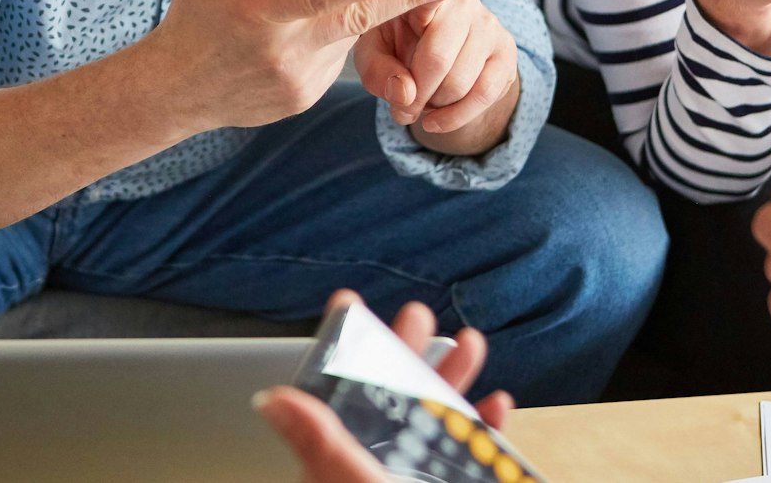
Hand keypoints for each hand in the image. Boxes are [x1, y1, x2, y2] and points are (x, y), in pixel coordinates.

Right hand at [151, 0, 458, 130]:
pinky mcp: (304, 98)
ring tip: (287, 22)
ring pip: (346, 40)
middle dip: (408, 1)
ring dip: (342, 20)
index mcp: (262, 13)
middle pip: (358, 22)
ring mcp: (298, 80)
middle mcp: (285, 50)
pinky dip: (327, 45)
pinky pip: (334, 64)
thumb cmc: (189, 20)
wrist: (174, 93)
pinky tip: (289, 46)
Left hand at [254, 292, 513, 482]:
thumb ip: (320, 445)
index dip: (344, 351)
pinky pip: (474, 458)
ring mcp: (422, 482)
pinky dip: (489, 431)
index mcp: (347, 467)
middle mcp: (381, 474)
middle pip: (393, 402)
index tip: (352, 306)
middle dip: (410, 356)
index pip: (338, 399)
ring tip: (470, 344)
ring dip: (456, 383)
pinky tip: (498, 407)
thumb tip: (272, 400)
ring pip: (437, 423)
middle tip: (419, 317)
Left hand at [353, 0, 517, 138]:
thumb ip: (378, 70)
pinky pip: (485, 94)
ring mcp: (490, 25)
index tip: (426, 7)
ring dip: (434, 106)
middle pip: (438, 58)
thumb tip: (406, 94)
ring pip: (460, 82)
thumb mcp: (374, 54)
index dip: (428, 0)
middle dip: (415, 95)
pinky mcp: (507, 52)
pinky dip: (456, 116)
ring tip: (420, 107)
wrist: (433, 57)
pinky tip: (436, 122)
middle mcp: (464, 0)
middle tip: (401, 110)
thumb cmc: (395, 47)